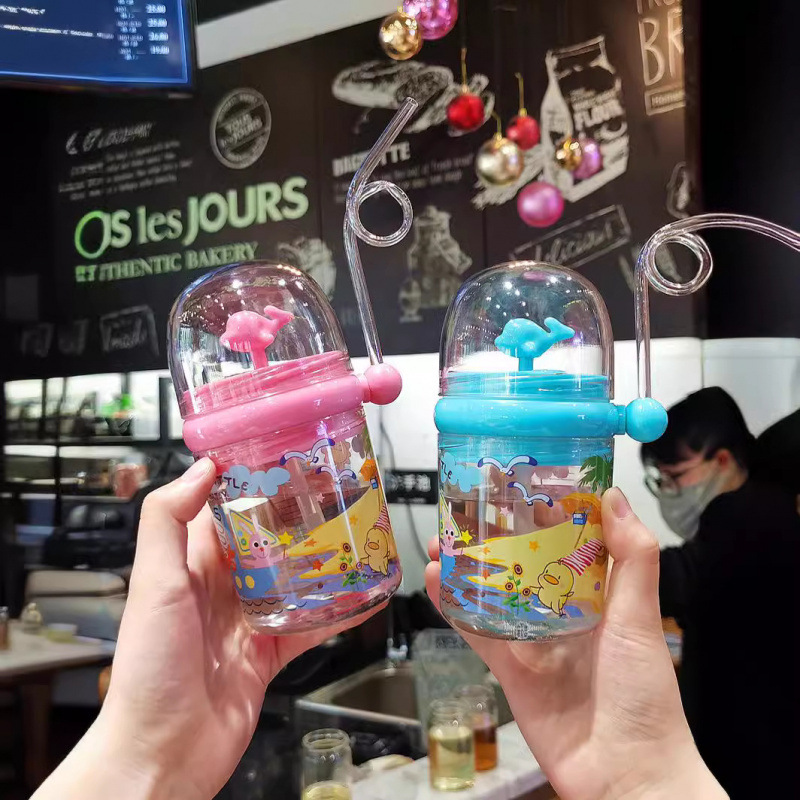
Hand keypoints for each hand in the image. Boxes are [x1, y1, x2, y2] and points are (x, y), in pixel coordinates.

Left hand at [33, 459, 383, 799]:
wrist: (164, 751)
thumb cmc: (149, 670)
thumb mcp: (154, 583)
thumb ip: (167, 521)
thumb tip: (200, 468)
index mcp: (190, 566)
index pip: (223, 512)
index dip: (250, 485)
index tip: (283, 460)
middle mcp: (220, 589)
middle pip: (266, 543)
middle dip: (297, 520)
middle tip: (334, 496)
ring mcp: (247, 622)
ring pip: (292, 581)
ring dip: (321, 563)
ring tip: (356, 539)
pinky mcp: (268, 654)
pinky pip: (308, 627)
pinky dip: (336, 614)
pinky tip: (362, 600)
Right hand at [426, 488, 726, 799]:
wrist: (624, 774)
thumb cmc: (643, 697)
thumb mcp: (640, 618)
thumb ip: (633, 559)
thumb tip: (614, 497)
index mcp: (597, 596)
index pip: (568, 542)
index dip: (545, 513)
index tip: (523, 483)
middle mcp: (562, 614)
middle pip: (521, 564)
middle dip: (495, 537)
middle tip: (468, 508)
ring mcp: (532, 640)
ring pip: (492, 593)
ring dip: (465, 567)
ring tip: (442, 539)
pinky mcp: (510, 668)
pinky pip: (476, 632)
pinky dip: (453, 607)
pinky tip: (435, 582)